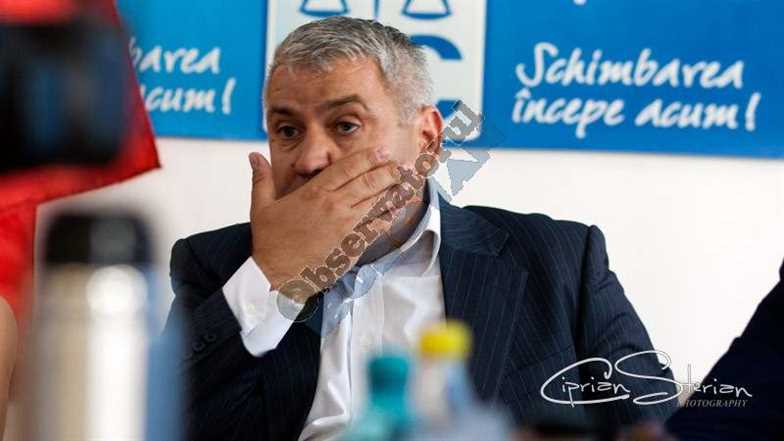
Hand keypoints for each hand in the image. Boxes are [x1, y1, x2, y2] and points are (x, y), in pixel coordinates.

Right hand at [248, 147, 401, 301]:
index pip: (347, 168)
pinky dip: (389, 217)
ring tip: (408, 181)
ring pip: (377, 202)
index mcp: (314, 193)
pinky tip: (398, 210)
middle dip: (388, 170)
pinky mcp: (351, 245)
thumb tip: (253, 156)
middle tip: (402, 164)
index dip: (368, 157)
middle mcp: (334, 206)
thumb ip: (261, 178)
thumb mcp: (261, 206)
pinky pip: (376, 227)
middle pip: (369, 181)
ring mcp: (345, 226)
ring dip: (394, 190)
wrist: (275, 275)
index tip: (382, 151)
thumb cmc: (269, 241)